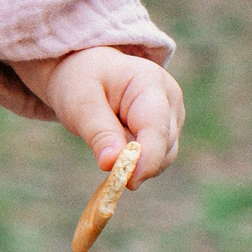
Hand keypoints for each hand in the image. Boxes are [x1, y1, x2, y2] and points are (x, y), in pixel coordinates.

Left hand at [12, 48, 183, 188]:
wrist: (84, 70)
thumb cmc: (80, 80)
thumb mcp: (79, 101)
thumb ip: (98, 131)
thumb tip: (111, 164)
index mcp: (150, 82)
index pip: (157, 128)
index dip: (146, 158)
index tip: (127, 181)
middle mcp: (170, 99)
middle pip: (165, 146)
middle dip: (138, 164)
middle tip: (109, 175)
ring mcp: (172, 115)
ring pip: (164, 156)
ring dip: (137, 164)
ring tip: (105, 147)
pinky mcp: (166, 130)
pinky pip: (156, 156)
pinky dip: (136, 162)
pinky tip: (115, 151)